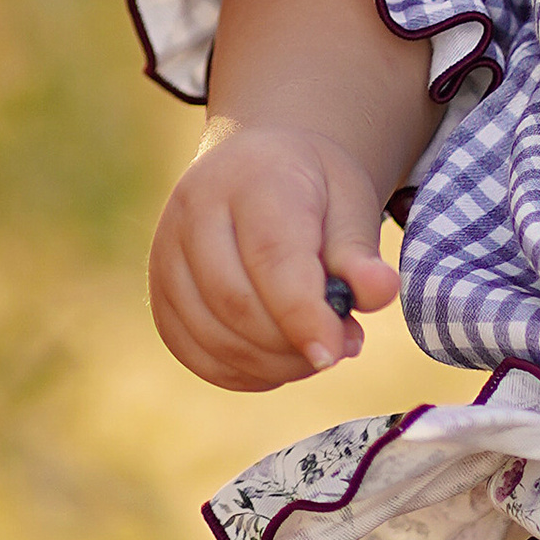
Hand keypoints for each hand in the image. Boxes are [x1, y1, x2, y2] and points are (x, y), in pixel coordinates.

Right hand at [147, 118, 399, 390]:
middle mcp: (195, 210)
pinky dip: (243, 372)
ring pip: (213, 336)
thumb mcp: (350, 202)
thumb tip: (380, 292)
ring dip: (272, 364)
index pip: (271, 256)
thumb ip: (360, 253)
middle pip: (236, 303)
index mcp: (251, 177)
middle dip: (292, 345)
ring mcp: (167, 254)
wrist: (259, 166)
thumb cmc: (313, 189)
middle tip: (342, 344)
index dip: (303, 314)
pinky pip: (195, 354)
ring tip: (315, 348)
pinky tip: (280, 359)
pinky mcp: (160, 294)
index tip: (336, 352)